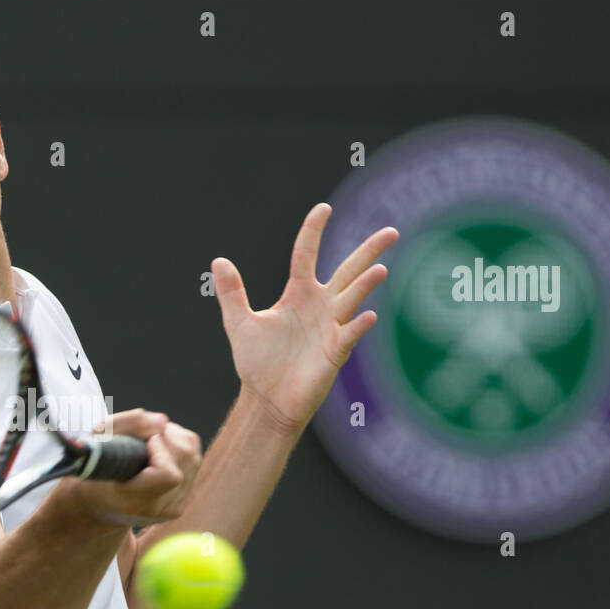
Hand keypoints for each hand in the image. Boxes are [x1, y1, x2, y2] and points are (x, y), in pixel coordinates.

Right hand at [63, 409, 201, 527]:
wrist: (98, 502)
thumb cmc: (94, 467)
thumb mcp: (99, 440)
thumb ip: (126, 425)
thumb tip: (162, 421)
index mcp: (132, 500)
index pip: (168, 475)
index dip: (160, 449)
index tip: (143, 441)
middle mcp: (156, 509)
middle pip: (184, 457)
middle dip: (167, 436)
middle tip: (144, 437)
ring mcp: (172, 508)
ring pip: (192, 455)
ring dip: (174, 438)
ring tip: (149, 443)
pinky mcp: (181, 502)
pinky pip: (194, 460)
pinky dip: (179, 446)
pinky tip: (159, 452)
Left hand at [212, 203, 397, 433]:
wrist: (266, 399)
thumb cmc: (257, 362)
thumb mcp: (239, 323)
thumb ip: (232, 293)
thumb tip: (218, 262)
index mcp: (298, 294)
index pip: (306, 254)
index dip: (313, 231)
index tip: (323, 208)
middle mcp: (320, 306)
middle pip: (348, 271)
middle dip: (369, 251)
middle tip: (391, 231)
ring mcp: (331, 327)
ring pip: (353, 298)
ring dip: (366, 284)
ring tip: (380, 270)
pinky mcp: (335, 351)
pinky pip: (350, 334)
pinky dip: (359, 325)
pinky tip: (368, 316)